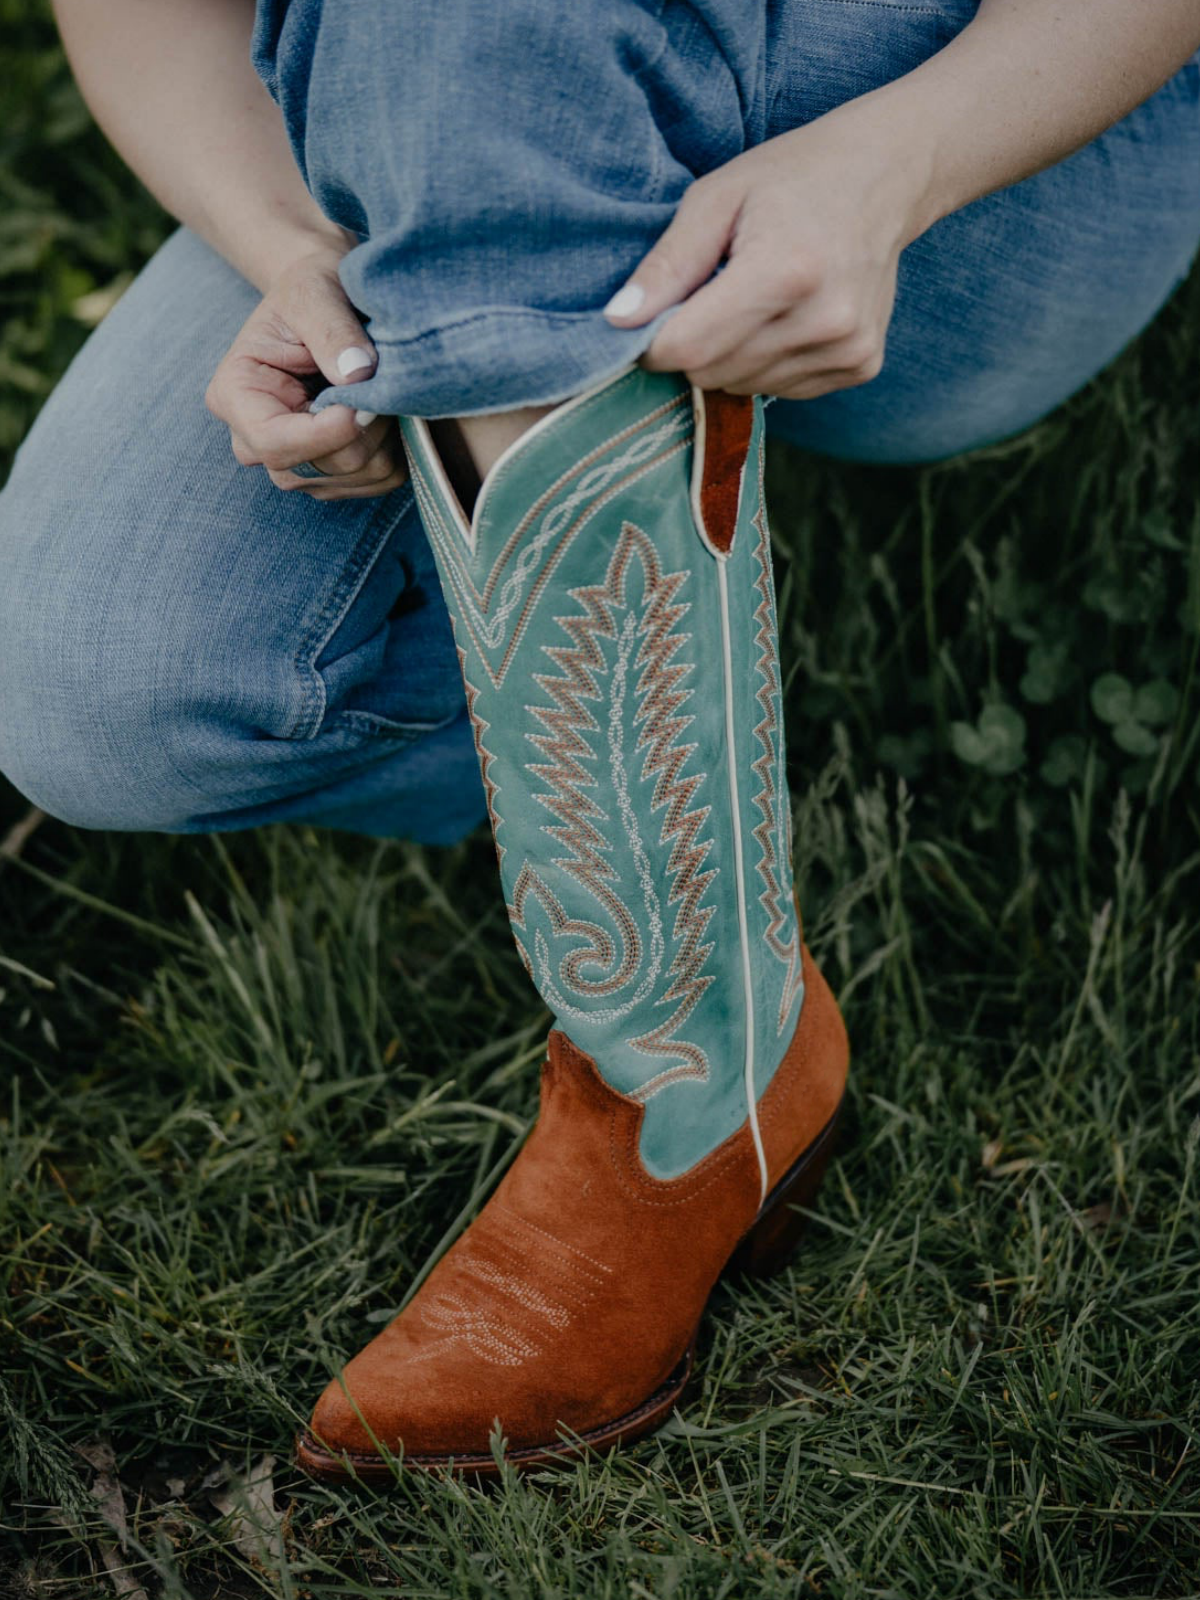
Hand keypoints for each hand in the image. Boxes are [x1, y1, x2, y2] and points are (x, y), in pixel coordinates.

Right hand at [205, 246, 407, 498]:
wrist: (323, 304)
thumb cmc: (310, 290)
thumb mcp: (314, 291)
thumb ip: (332, 329)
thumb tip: (359, 374)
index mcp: (234, 395)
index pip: (274, 442)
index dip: (326, 433)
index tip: (365, 402)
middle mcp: (254, 442)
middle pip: (318, 466)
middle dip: (362, 428)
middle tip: (382, 380)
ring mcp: (292, 465)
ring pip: (352, 477)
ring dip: (382, 436)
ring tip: (379, 389)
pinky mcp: (329, 476)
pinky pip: (376, 481)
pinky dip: (393, 449)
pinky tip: (383, 412)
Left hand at [605, 98, 933, 399]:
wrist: (887, 176)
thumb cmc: (792, 177)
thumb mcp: (716, 198)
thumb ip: (667, 264)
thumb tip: (618, 322)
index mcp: (785, 272)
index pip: (689, 348)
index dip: (655, 342)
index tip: (653, 318)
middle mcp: (823, 319)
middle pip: (713, 372)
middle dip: (695, 345)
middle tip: (711, 295)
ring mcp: (848, 348)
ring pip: (744, 386)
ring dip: (732, 354)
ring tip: (756, 298)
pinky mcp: (861, 364)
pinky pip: (782, 389)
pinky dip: (768, 362)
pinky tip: (787, 316)